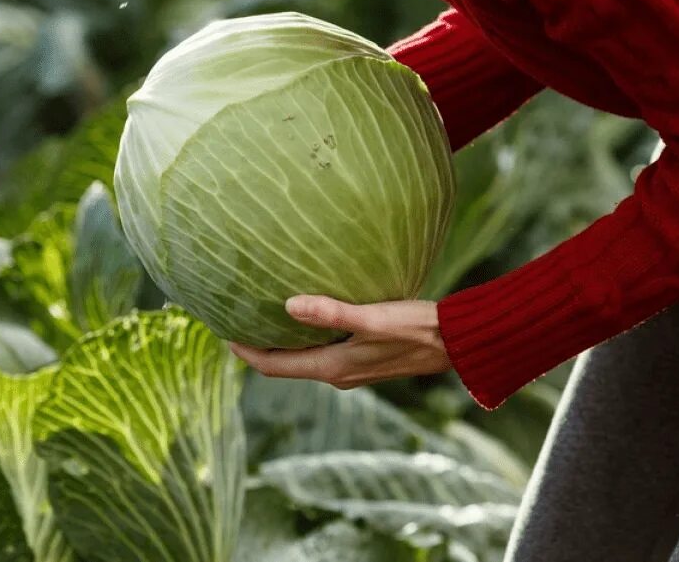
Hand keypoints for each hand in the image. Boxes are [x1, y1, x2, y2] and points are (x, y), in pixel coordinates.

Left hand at [229, 295, 449, 389]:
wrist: (456, 343)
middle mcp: (337, 373)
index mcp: (333, 368)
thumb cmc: (417, 328)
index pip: (273, 365)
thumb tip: (287, 305)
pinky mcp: (363, 357)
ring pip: (302, 357)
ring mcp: (351, 367)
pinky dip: (302, 337)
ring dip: (279, 341)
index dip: (244, 351)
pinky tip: (302, 314)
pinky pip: (320, 350)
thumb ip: (331, 312)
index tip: (221, 331)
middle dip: (256, 345)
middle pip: (282, 364)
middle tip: (233, 319)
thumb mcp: (373, 318)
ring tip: (259, 315)